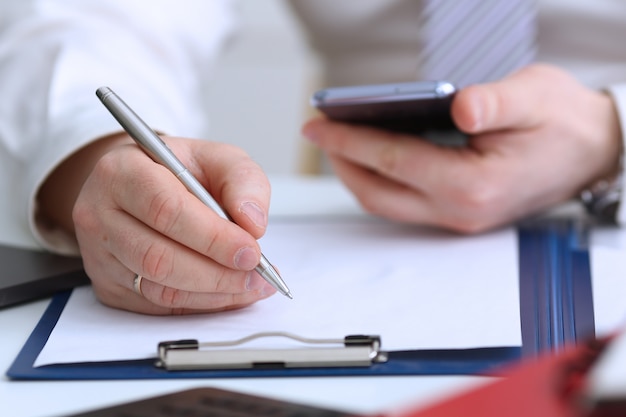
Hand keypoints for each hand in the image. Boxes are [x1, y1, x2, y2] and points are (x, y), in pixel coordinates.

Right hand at [38, 134, 275, 313]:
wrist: (140, 186)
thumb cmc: (179, 171)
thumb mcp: (217, 159)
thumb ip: (243, 181)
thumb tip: (253, 223)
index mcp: (122, 171)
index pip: (166, 210)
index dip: (213, 237)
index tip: (251, 250)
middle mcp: (99, 214)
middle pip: (159, 257)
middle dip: (217, 273)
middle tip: (257, 274)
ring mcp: (100, 255)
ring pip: (159, 289)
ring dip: (214, 293)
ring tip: (252, 285)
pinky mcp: (109, 286)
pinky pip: (159, 306)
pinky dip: (202, 304)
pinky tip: (230, 293)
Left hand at [302, 64, 621, 232]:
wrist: (593, 150)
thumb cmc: (564, 122)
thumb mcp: (534, 97)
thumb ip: (495, 102)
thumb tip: (459, 105)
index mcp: (474, 184)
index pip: (392, 160)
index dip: (349, 140)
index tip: (318, 124)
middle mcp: (461, 210)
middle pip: (379, 192)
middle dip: (342, 162)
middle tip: (319, 133)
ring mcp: (459, 218)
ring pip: (387, 204)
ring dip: (357, 175)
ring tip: (338, 143)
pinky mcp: (459, 213)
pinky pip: (404, 204)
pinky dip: (380, 181)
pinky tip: (372, 156)